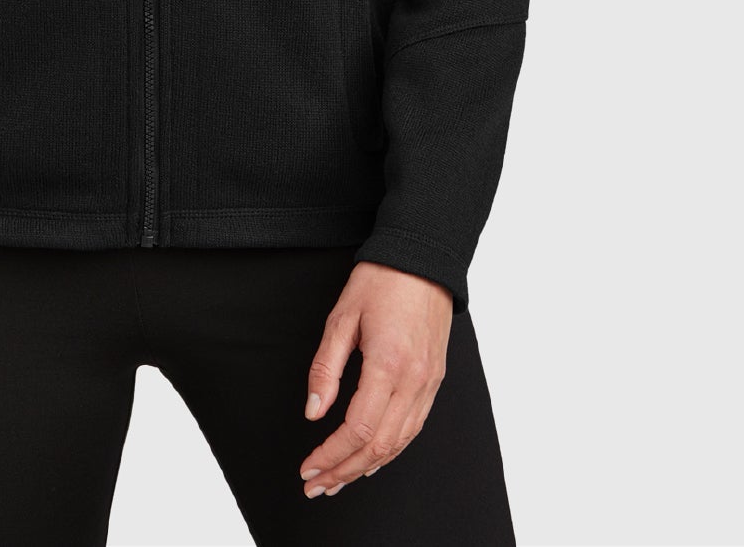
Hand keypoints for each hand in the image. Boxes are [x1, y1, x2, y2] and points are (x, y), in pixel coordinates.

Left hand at [297, 261, 452, 496]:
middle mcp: (414, 381)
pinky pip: (413, 428)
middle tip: (316, 484)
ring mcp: (428, 383)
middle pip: (378, 446)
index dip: (331, 454)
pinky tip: (371, 460)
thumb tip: (313, 413)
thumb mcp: (341, 317)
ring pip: (398, 443)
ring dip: (365, 467)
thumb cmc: (380, 281)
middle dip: (344, 471)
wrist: (422, 259)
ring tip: (337, 480)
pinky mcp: (434, 380)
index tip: (309, 467)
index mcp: (388, 364)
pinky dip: (391, 450)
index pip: (358, 429)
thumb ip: (326, 368)